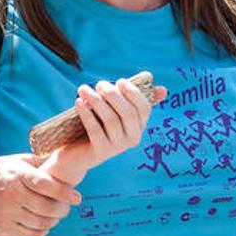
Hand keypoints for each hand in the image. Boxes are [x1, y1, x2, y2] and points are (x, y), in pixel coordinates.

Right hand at [0, 154, 80, 235]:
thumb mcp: (14, 161)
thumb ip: (38, 162)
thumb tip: (64, 158)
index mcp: (16, 174)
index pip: (44, 184)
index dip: (64, 192)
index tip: (77, 197)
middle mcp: (11, 195)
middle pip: (46, 208)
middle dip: (62, 209)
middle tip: (66, 207)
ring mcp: (6, 213)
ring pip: (41, 223)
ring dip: (53, 221)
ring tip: (55, 215)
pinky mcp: (3, 227)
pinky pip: (30, 234)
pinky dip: (42, 231)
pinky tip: (43, 224)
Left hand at [46, 79, 165, 182]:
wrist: (76, 153)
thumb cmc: (96, 123)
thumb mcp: (112, 109)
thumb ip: (129, 96)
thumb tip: (158, 84)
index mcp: (139, 126)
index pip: (144, 108)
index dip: (134, 93)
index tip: (120, 81)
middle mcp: (132, 138)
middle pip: (128, 113)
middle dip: (114, 95)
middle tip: (99, 84)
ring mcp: (117, 147)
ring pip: (110, 119)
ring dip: (96, 101)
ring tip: (83, 89)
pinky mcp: (101, 152)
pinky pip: (95, 130)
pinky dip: (87, 114)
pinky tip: (79, 102)